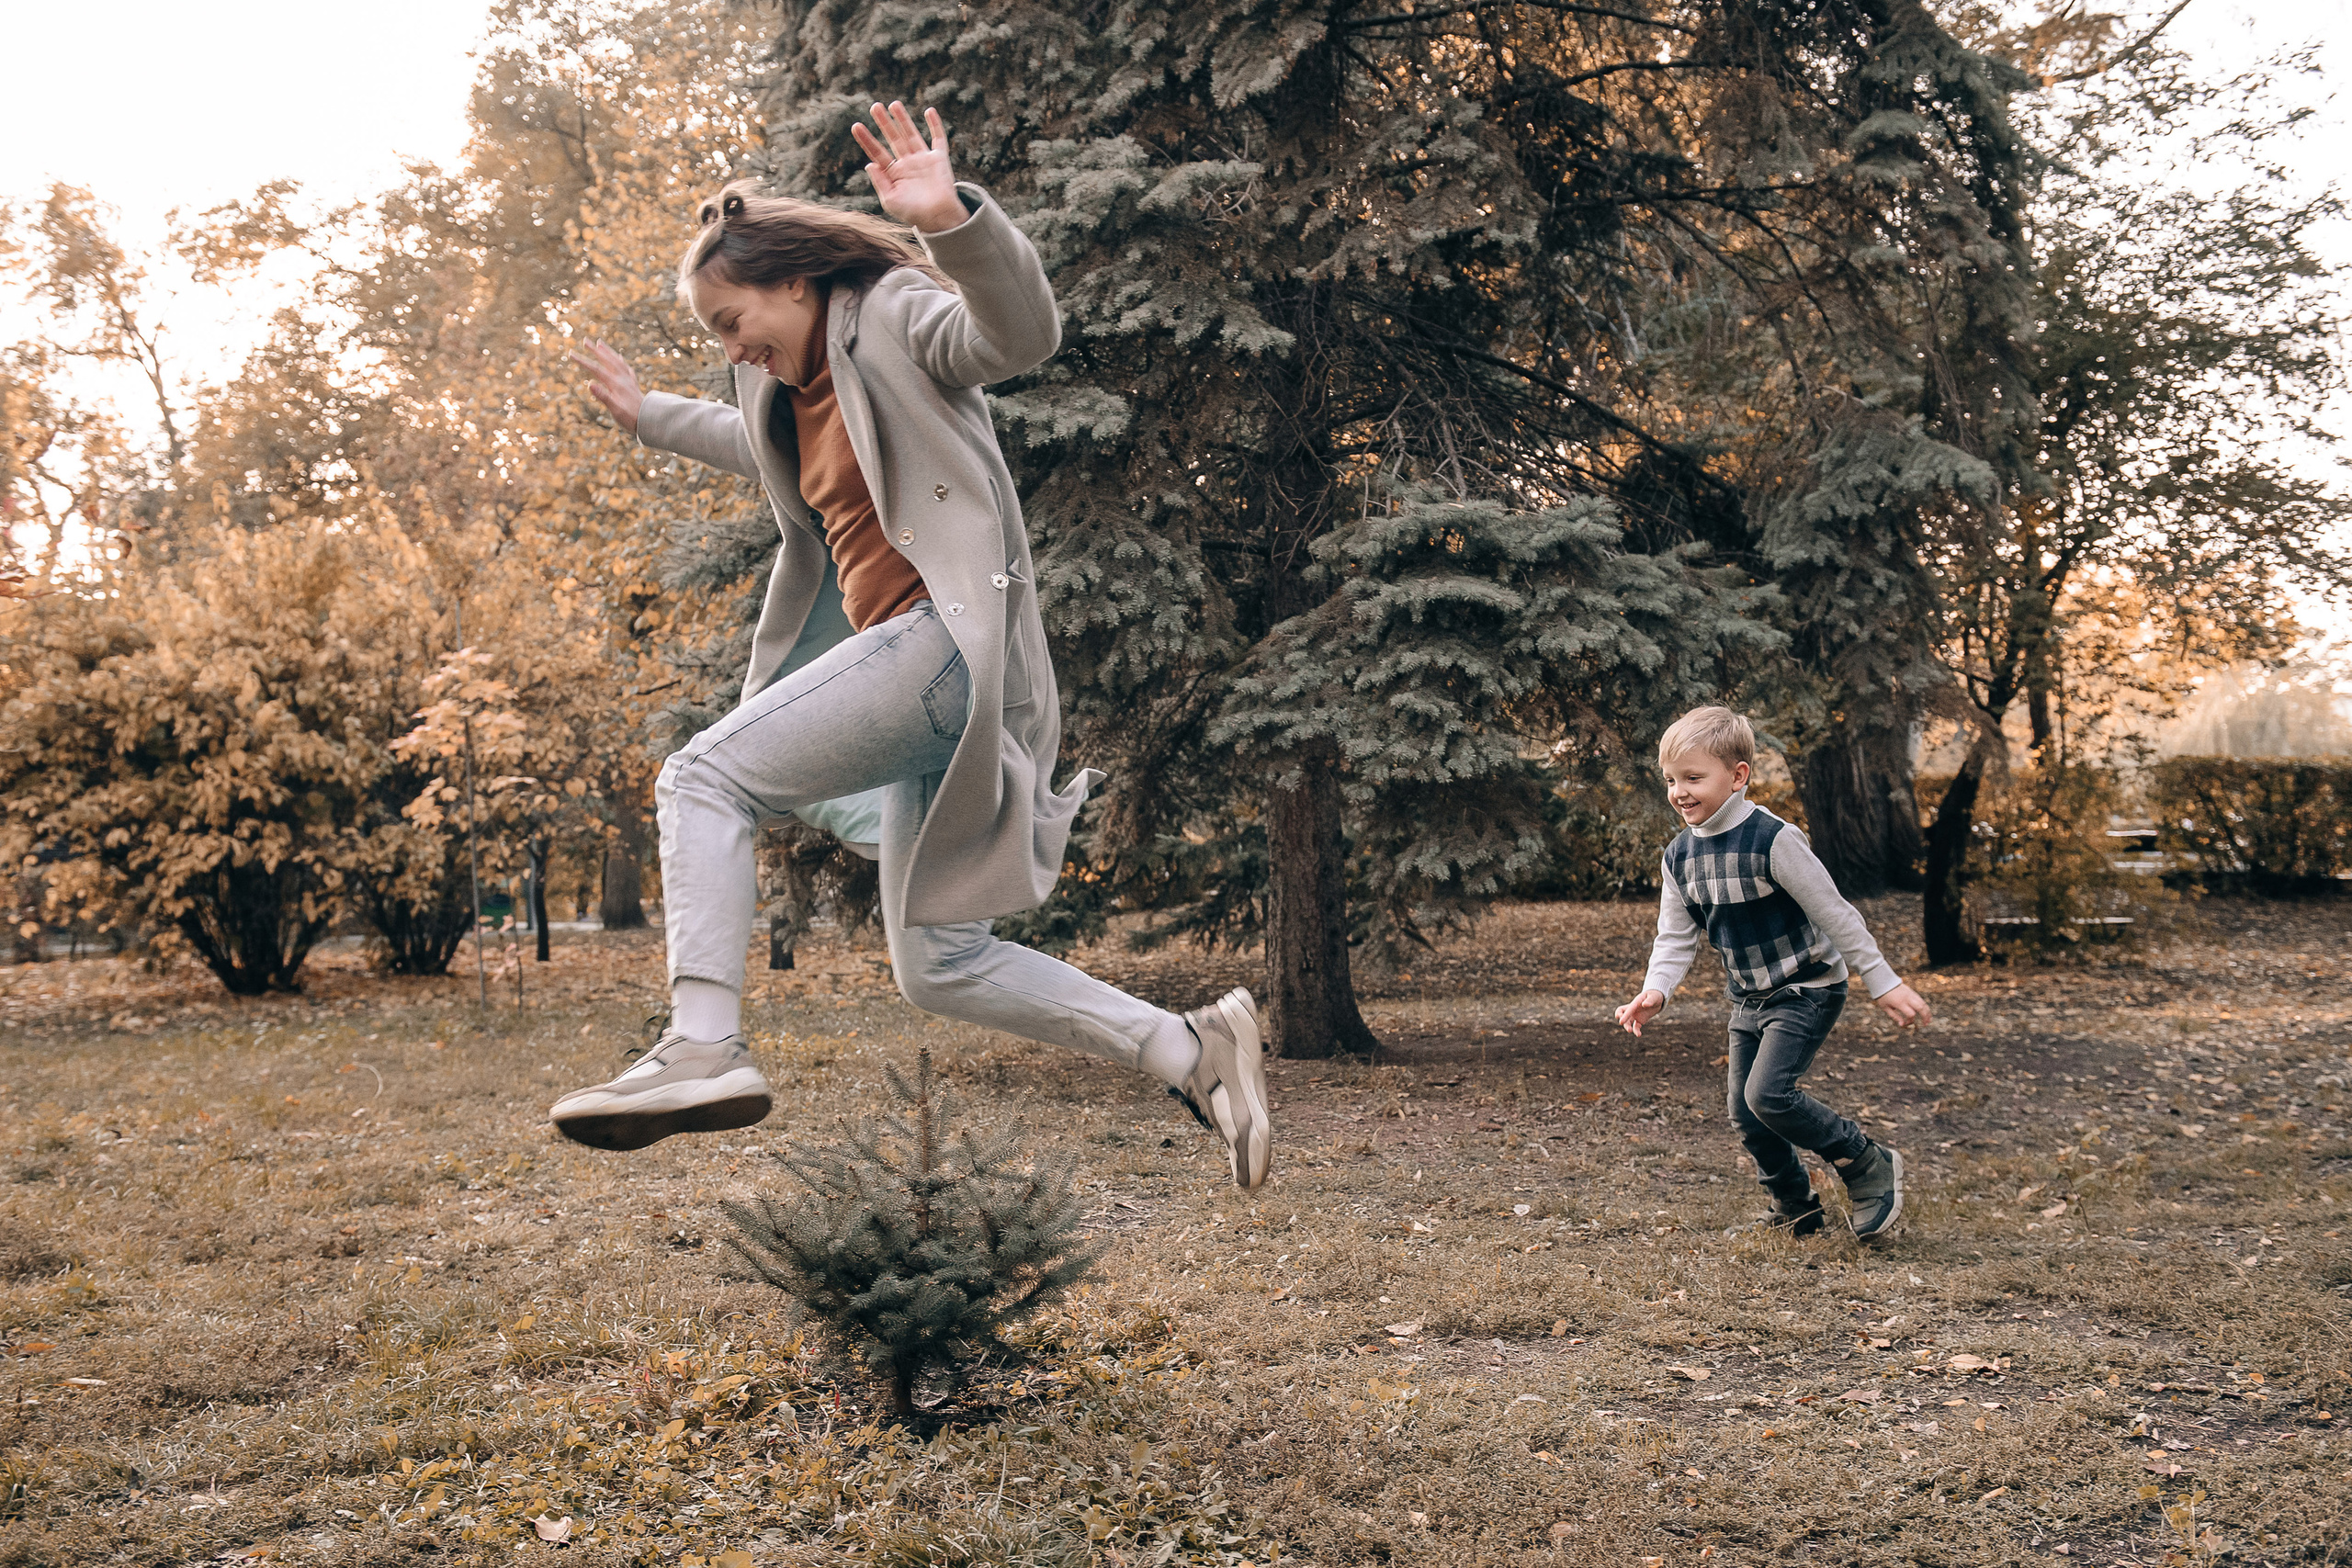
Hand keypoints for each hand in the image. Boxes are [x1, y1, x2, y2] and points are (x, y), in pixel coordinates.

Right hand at [569, 341, 643, 435]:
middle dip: (595, 350)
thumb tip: (589, 384)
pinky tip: (619, 357)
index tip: (571, 354)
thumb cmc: (631, 418)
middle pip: (607, 361)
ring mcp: (628, 381)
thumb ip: (603, 396)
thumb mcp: (615, 410)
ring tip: (599, 342)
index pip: (596, 370)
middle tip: (585, 340)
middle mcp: (623, 379)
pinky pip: (626, 368)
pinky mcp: (633, 385)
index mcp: (616, 384)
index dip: (582, 361)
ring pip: (617, 361)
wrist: (650, 421)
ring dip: (607, 352)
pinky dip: (621, 361)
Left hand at [850, 101, 964, 233]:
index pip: (877, 153)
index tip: (856, 126)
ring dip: (903, 119)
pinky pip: (938, 138)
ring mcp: (923, 160)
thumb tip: (869, 163)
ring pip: (911, 134)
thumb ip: (879, 182)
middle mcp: (907, 164)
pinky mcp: (939, 159)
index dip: (867, 140)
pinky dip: (935, 124)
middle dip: (884, 123)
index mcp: (893, 174)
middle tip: (874, 106)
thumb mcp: (890, 200)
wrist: (939, 218)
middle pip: (893, 138)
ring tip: (893, 104)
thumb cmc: (913, 213)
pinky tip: (929, 111)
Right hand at [1615, 990, 1665, 1035]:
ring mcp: (1635, 1015)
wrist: (1657, 1000)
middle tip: (1626, 1027)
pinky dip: (1636, 1031)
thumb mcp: (1654, 997)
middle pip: (1623, 1015)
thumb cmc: (1654, 996)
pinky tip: (1639, 1035)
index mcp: (1635, 1003)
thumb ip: (1649, 1000)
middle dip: (1623, 1021)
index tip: (1621, 1022)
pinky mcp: (1640, 1020)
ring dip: (1627, 1027)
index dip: (1624, 1016)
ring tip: (1631, 1031)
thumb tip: (1644, 1005)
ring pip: (1628, 1022)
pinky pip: (1636, 1027)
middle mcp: (1633, 1010)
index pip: (1628, 1009)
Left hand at [1874, 982, 1931, 1027]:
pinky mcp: (1912, 992)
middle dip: (1925, 1017)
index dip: (1910, 1021)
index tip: (1905, 1023)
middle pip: (1921, 1008)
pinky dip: (1925, 1007)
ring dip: (1927, 1012)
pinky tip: (1926, 1013)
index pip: (1911, 1014)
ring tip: (1928, 1020)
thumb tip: (1902, 1024)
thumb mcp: (1885, 1007)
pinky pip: (1921, 1000)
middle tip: (1925, 1024)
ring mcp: (1911, 994)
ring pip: (1923, 1003)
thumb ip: (1894, 1016)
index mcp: (1900, 1003)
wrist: (1884, 982)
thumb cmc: (1883, 996)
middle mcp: (1907, 998)